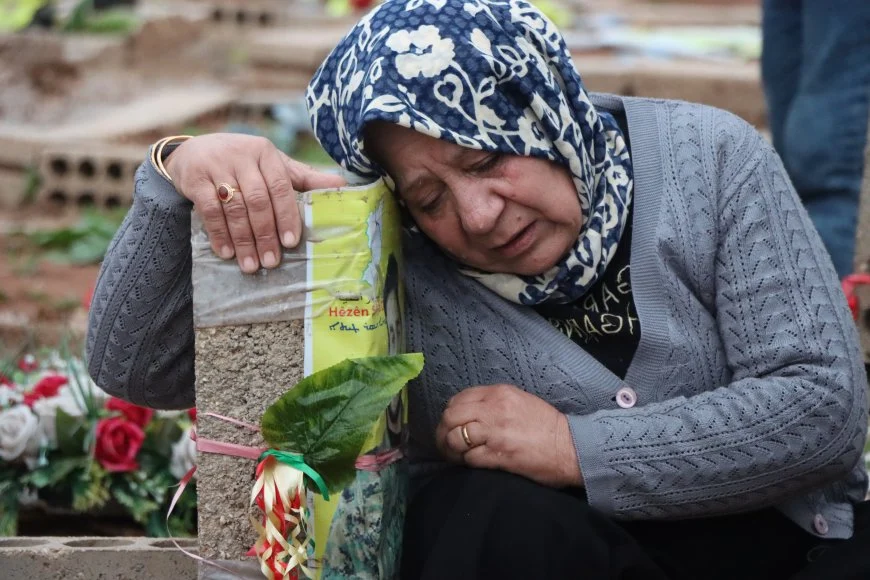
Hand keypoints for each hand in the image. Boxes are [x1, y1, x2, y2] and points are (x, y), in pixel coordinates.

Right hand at [164, 133, 345, 272]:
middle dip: (265, 234)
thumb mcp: (273, 165)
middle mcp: (242, 156)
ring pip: (234, 208)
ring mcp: (217, 166)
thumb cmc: (243, 163)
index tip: (291, 242)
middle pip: (258, 200)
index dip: (287, 215)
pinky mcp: (195, 178)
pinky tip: (227, 253)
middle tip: (271, 261)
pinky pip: (209, 210)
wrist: (193, 152)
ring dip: (243, 240)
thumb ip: (303, 178)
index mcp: (266, 153)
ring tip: (250, 265)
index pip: (281, 186)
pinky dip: (219, 234)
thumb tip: (342, 185)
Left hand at [435, 384, 582, 487]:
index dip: (450, 413)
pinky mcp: (498, 456)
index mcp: (499, 393)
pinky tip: (471, 463)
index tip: (452, 424)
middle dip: (444, 430)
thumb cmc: (546, 426)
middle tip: (446, 442)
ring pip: (455, 437)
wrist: (570, 448)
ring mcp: (495, 433)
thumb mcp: (519, 401)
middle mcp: (494, 410)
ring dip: (451, 448)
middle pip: (451, 416)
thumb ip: (493, 402)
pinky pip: (469, 458)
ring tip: (456, 455)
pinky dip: (466, 462)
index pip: (458, 399)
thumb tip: (468, 411)